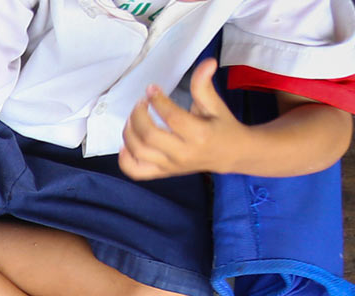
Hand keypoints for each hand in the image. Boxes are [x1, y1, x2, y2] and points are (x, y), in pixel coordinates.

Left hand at [119, 61, 246, 180]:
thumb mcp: (216, 105)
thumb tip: (207, 62)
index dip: (158, 101)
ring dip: (129, 132)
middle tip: (140, 103)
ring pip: (139, 153)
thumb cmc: (221, 126)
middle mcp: (183, 153)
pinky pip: (136, 171)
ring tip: (133, 117)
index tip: (152, 88)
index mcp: (199, 134)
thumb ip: (204, 86)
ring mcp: (170, 166)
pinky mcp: (163, 173)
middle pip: (149, 136)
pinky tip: (127, 142)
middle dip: (138, 116)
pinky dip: (125, 158)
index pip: (171, 118)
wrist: (230, 154)